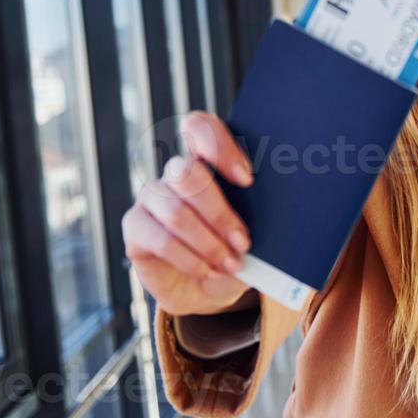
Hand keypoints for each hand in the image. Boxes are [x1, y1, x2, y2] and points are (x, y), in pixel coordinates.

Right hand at [123, 111, 254, 315]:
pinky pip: (161, 240)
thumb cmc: (235, 253)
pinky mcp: (135, 228)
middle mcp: (174, 174)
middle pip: (186, 172)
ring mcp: (151, 198)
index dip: (218, 145)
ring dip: (209, 243)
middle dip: (219, 212)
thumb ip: (262, 213)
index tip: (247, 180)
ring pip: (176, 211)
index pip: (199, 127)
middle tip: (244, 242)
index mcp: (207, 162)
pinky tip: (208, 272)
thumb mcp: (257, 233)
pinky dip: (191, 260)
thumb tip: (282, 205)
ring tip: (232, 264)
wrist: (208, 291)